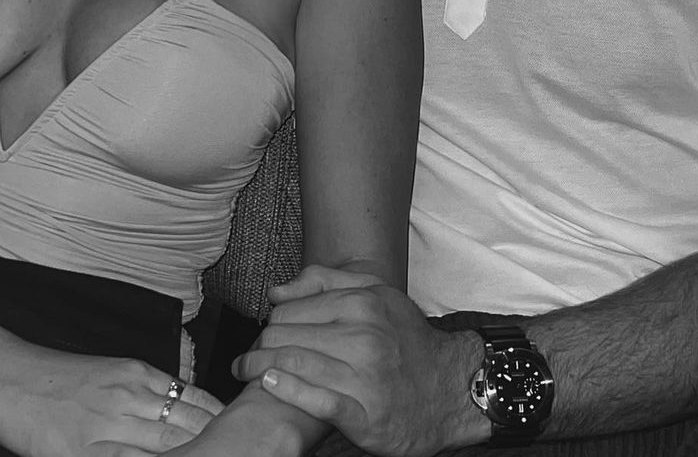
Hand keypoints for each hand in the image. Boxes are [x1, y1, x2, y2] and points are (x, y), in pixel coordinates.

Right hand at [0, 344, 222, 456]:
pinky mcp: (82, 451)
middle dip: (216, 444)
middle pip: (186, 428)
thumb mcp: (111, 372)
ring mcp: (106, 426)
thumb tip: (183, 410)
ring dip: (192, 455)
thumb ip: (147, 390)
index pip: (194, 401)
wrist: (8, 376)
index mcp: (138, 374)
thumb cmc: (58, 376)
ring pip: (163, 448)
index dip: (220, 422)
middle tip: (244, 450)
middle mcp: (129, 397)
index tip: (243, 434)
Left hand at [234, 265, 489, 456]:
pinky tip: (269, 384)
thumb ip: (327, 283)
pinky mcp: (366, 416)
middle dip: (260, 345)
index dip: (271, 321)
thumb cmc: (408, 342)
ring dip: (259, 367)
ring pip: (296, 364)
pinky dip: (288, 390)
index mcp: (364, 304)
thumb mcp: (378, 295)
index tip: (264, 332)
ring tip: (244, 370)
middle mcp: (365, 337)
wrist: (453, 390)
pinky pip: (316, 400)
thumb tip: (277, 290)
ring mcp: (366, 377)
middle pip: (288, 336)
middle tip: (248, 355)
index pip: (292, 309)